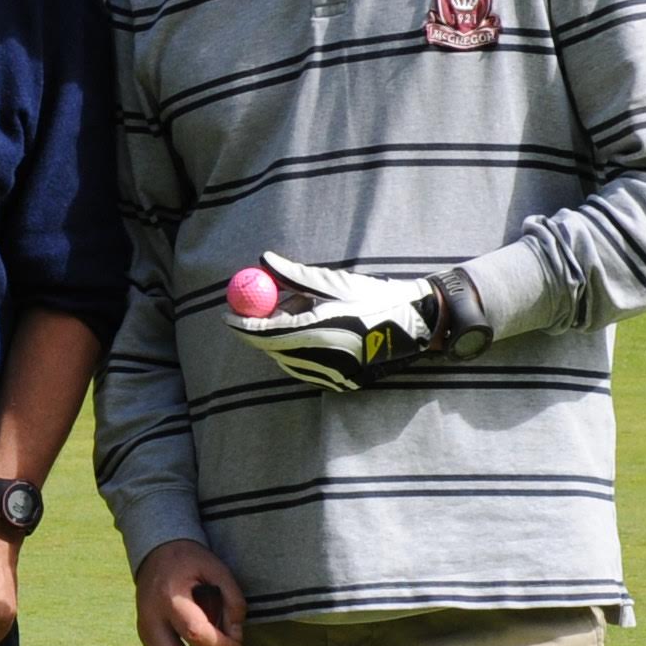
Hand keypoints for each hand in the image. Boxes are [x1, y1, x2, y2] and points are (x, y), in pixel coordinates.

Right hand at [135, 538, 245, 645]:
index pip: (194, 632)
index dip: (220, 645)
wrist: (156, 555)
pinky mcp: (147, 641)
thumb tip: (236, 635)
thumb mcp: (215, 568)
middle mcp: (151, 620)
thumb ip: (231, 599)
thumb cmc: (189, 561)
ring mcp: (145, 633)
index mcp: (169, 598)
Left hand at [228, 250, 443, 394]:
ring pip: (287, 360)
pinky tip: (317, 332)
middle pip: (274, 349)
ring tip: (305, 312)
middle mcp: (328, 360)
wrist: (419, 325)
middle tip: (253, 311)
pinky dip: (299, 351)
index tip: (227, 314)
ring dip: (282, 338)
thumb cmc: (376, 296)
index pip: (270, 333)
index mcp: (325, 331)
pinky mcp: (341, 385)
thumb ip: (296, 275)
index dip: (244, 325)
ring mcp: (335, 377)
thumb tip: (264, 260)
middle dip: (260, 330)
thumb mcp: (336, 282)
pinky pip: (304, 368)